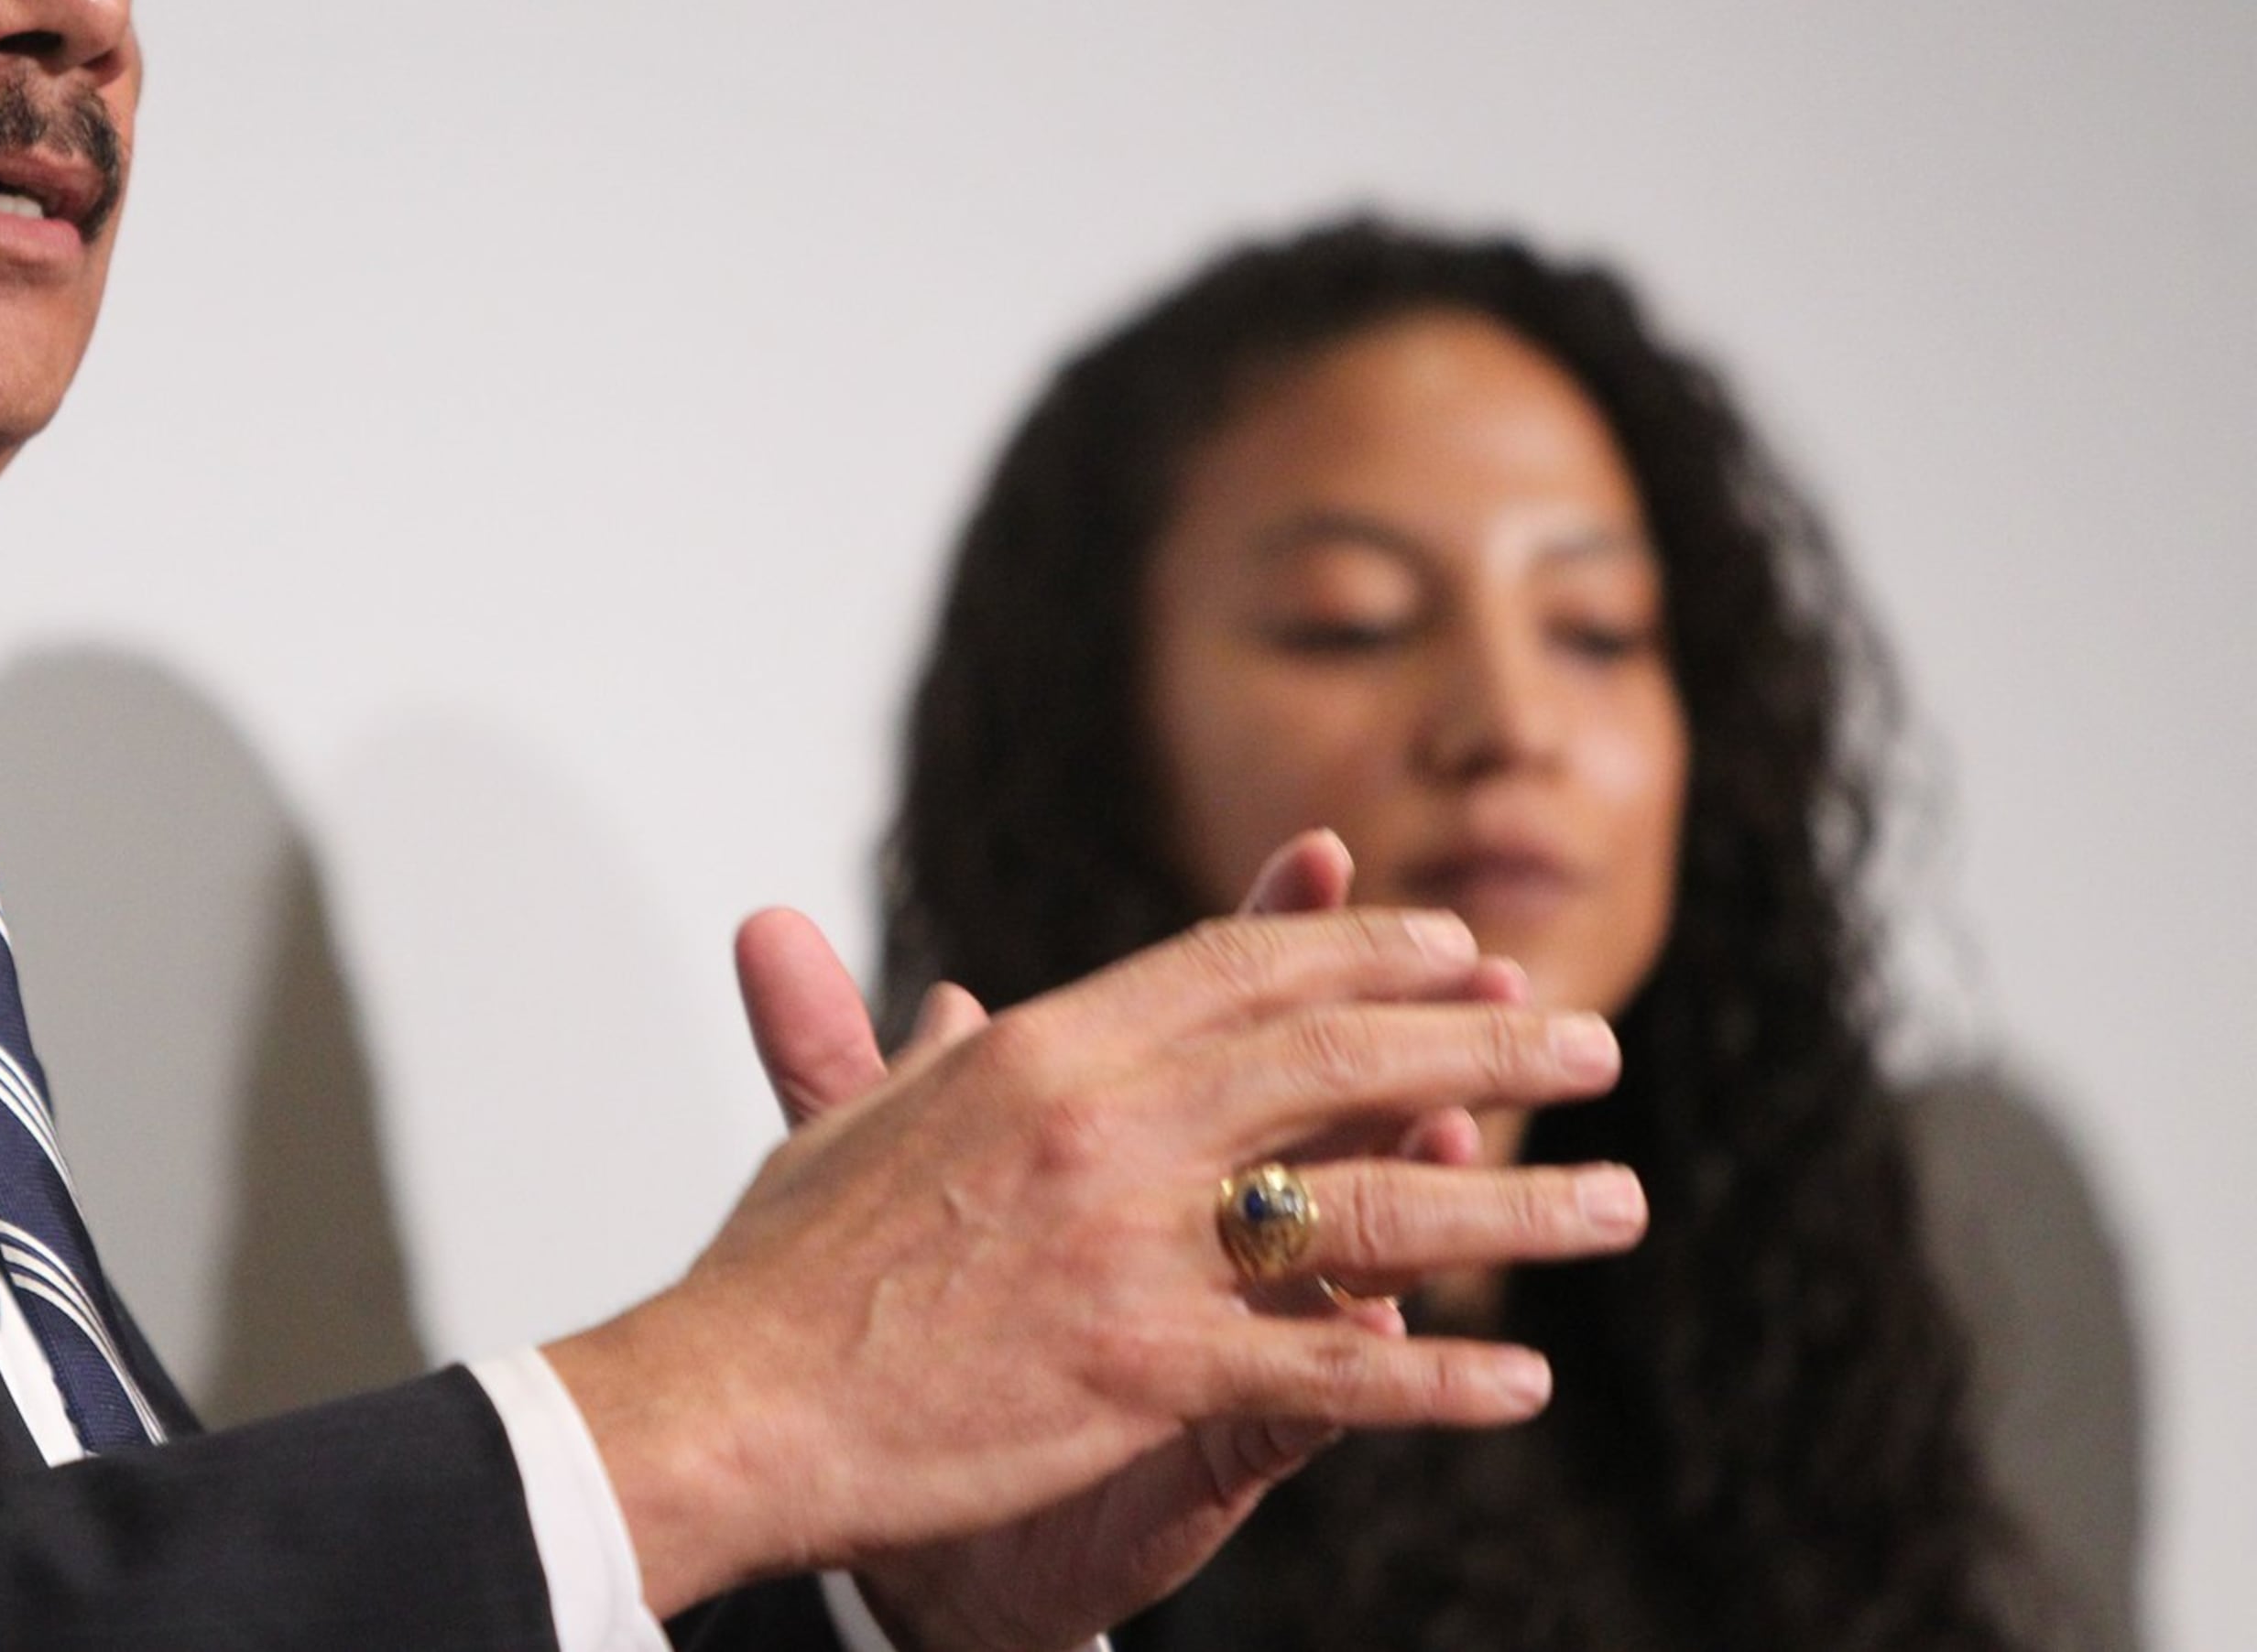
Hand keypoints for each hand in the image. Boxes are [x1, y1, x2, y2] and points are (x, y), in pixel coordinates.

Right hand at [543, 832, 1644, 1634]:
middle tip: (1591, 1042)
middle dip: (1484, 1046)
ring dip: (1513, 1206)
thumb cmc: (772, 1273)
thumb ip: (912, 1061)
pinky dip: (1430, 1379)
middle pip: (1336, 1060)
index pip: (1237, 972)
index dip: (1364, 951)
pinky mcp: (1137, 1370)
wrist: (725, 1398)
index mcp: (1039, 1050)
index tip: (1455, 945)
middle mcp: (1100, 1121)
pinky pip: (1321, 1373)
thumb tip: (944, 1001)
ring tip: (1620, 1204)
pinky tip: (1518, 1383)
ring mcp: (1125, 1244)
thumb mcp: (847, 1132)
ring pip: (1363, 1210)